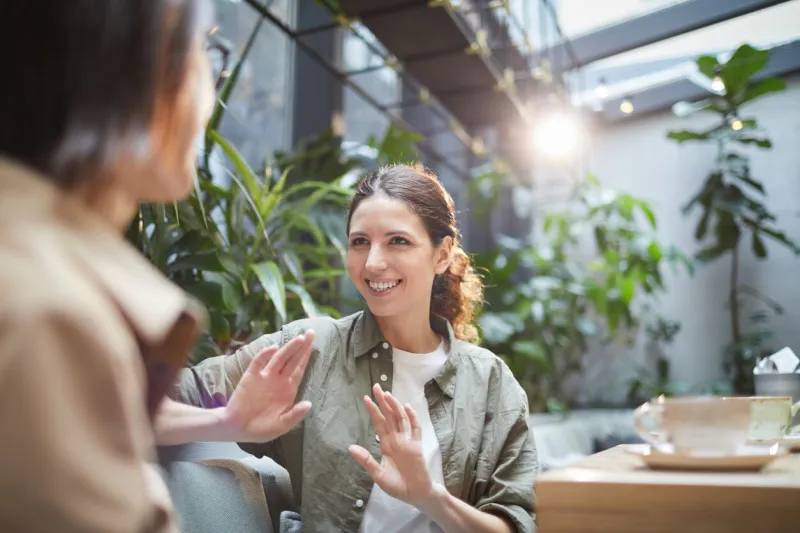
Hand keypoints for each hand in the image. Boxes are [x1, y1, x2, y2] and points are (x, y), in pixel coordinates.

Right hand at [221, 331, 314, 442]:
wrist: (236, 428)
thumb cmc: (261, 428)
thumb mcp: (281, 426)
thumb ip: (294, 415)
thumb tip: (309, 404)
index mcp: (288, 389)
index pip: (300, 369)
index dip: (307, 356)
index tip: (314, 343)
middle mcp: (278, 380)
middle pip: (292, 360)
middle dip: (302, 346)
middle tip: (311, 332)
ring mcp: (265, 377)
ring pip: (279, 358)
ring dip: (289, 348)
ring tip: (299, 338)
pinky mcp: (251, 377)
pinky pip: (258, 363)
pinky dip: (265, 354)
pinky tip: (273, 348)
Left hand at [349, 384, 434, 506]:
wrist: (415, 495)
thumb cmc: (397, 485)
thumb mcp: (378, 474)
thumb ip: (366, 460)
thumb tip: (350, 447)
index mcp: (386, 444)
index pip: (379, 423)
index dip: (373, 410)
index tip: (366, 398)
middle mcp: (396, 438)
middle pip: (389, 416)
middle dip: (383, 401)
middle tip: (376, 386)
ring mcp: (407, 440)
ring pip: (401, 418)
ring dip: (395, 406)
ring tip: (388, 395)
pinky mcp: (417, 445)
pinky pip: (415, 428)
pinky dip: (412, 417)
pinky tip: (407, 407)